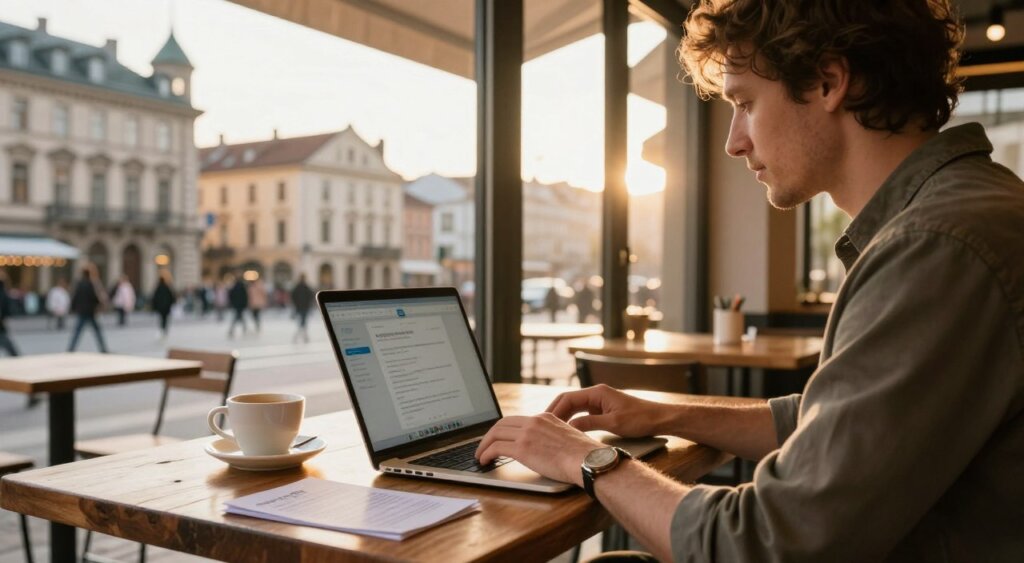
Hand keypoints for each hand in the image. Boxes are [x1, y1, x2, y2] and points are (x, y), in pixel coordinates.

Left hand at [475, 414, 603, 486]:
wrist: (588, 460)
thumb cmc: (585, 456)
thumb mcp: (568, 437)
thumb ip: (554, 438)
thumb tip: (547, 449)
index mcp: (545, 417)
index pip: (517, 420)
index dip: (504, 429)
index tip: (498, 438)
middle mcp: (534, 421)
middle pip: (502, 424)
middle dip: (490, 435)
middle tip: (484, 446)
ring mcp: (527, 434)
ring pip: (496, 434)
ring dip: (484, 445)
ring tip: (480, 456)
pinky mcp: (523, 448)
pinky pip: (497, 448)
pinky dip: (486, 453)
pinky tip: (484, 461)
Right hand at [546, 384, 673, 436]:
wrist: (659, 419)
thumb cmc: (640, 419)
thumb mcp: (613, 423)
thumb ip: (590, 423)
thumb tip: (569, 427)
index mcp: (597, 393)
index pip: (568, 398)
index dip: (554, 410)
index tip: (544, 422)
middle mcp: (596, 394)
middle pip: (568, 401)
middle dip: (555, 413)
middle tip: (542, 427)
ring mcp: (599, 402)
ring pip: (574, 407)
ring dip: (563, 417)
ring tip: (551, 430)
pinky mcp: (603, 410)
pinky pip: (582, 413)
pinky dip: (573, 420)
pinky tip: (568, 431)